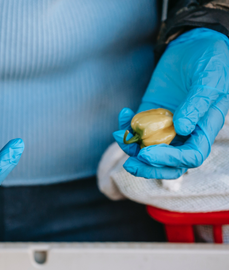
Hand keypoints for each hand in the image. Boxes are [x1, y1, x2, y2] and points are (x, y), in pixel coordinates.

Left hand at [113, 28, 228, 178]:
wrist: (194, 42)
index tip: (148, 152)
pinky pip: (136, 130)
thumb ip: (197, 103)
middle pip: (170, 163)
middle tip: (130, 163)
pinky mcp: (150, 115)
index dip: (171, 160)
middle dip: (149, 168)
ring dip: (131, 150)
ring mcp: (166, 124)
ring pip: (149, 150)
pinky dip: (126, 128)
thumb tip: (182, 129)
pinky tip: (123, 114)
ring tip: (119, 135)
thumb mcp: (209, 78)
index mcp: (205, 127)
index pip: (192, 156)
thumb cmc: (210, 59)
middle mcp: (186, 131)